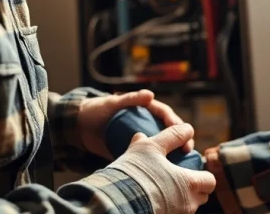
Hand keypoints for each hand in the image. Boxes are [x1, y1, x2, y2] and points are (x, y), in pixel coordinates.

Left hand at [77, 89, 193, 158]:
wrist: (80, 127)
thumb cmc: (97, 110)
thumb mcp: (113, 103)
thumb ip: (130, 98)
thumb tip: (151, 95)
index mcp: (144, 110)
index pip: (165, 115)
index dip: (176, 123)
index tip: (183, 131)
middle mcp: (146, 124)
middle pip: (169, 132)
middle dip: (182, 140)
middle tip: (188, 150)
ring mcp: (142, 139)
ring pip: (163, 147)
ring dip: (175, 155)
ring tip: (183, 164)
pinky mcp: (135, 153)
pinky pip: (150, 159)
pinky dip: (160, 165)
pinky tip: (167, 174)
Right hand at [107, 124, 215, 213]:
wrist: (117, 200)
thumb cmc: (137, 171)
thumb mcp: (152, 146)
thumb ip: (172, 136)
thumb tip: (186, 128)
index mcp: (190, 184)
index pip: (211, 181)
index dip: (203, 174)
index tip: (190, 168)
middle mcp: (188, 204)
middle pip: (202, 197)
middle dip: (194, 188)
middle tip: (177, 177)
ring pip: (187, 207)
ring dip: (180, 198)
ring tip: (163, 187)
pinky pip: (173, 213)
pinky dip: (168, 206)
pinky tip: (152, 198)